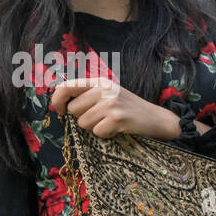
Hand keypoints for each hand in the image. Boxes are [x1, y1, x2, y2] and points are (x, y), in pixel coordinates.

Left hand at [51, 77, 175, 139]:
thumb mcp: (109, 94)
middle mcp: (104, 89)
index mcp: (99, 81)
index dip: (58, 101)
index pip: (66, 86)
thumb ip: (87, 95)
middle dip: (83, 118)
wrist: (157, 118)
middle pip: (73, 109)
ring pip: (83, 123)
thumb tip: (61, 105)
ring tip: (110, 122)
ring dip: (95, 127)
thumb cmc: (129, 109)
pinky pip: (97, 132)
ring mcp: (111, 103)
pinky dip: (105, 134)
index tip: (62, 112)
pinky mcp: (117, 118)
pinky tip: (117, 129)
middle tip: (101, 118)